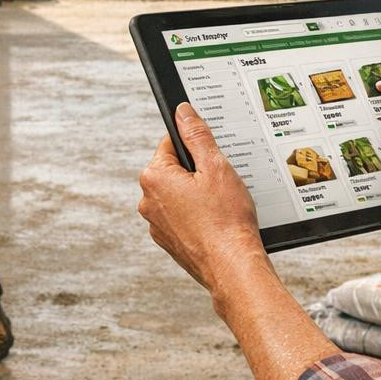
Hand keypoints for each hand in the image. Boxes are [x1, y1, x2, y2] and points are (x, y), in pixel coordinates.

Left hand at [138, 103, 265, 290]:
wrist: (233, 267)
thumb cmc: (226, 219)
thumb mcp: (216, 167)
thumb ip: (197, 135)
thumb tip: (183, 112)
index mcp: (154, 177)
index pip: (171, 144)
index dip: (196, 146)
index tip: (213, 156)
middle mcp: (148, 201)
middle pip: (174, 170)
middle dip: (197, 171)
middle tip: (222, 182)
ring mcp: (157, 224)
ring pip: (179, 194)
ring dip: (198, 194)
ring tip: (222, 204)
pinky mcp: (169, 241)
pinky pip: (183, 217)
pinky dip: (198, 215)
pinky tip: (217, 221)